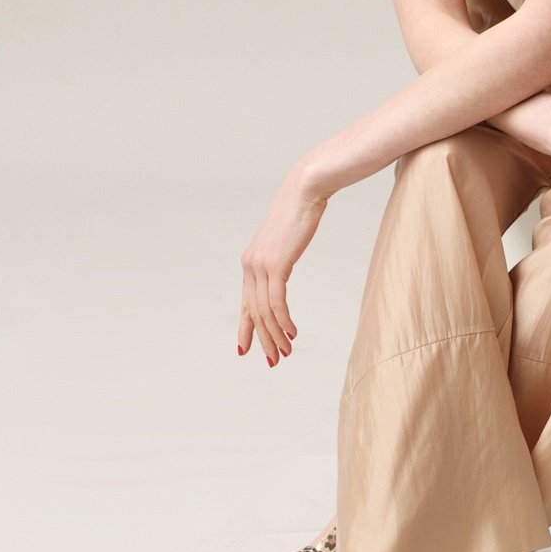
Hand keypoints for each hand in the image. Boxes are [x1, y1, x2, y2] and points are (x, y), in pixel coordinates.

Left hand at [238, 166, 328, 365]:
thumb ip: (280, 258)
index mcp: (250, 262)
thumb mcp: (286, 241)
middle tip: (273, 360)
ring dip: (276, 335)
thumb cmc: (299, 213)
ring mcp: (260, 265)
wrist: (305, 191)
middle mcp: (250, 265)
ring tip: (287, 351)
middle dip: (263, 339)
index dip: (246, 328)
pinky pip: (276, 302)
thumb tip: (282, 270)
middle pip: (253, 312)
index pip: (246, 303)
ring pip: (265, 311)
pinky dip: (284, 321)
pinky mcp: (275, 264)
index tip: (246, 349)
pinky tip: (291, 332)